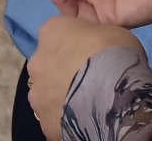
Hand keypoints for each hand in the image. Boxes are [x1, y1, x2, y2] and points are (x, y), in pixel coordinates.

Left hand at [28, 16, 144, 136]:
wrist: (114, 95)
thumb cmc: (115, 53)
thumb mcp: (112, 31)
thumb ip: (95, 37)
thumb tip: (94, 46)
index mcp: (51, 30)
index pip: (58, 33)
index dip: (75, 44)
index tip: (91, 53)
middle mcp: (37, 59)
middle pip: (48, 64)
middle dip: (63, 71)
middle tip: (88, 80)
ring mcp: (37, 92)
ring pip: (47, 93)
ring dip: (61, 96)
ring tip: (86, 104)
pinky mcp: (43, 121)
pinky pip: (54, 118)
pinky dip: (65, 120)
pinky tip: (83, 121)